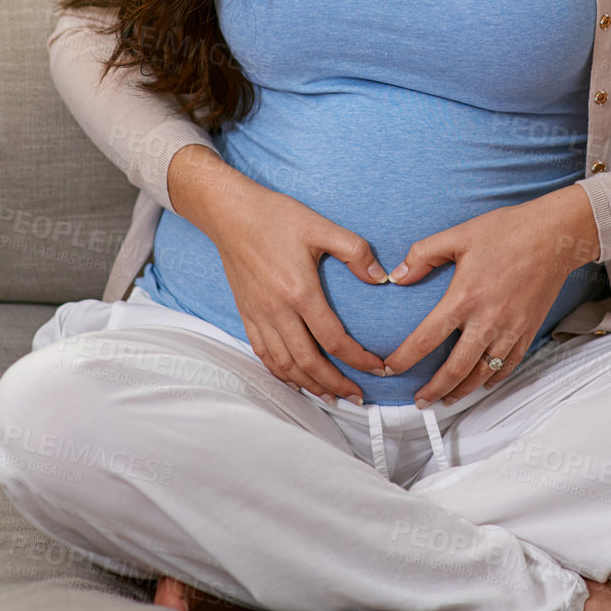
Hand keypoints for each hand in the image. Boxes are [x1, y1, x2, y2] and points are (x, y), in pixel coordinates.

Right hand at [167, 146, 389, 404]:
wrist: (230, 213)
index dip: (359, 359)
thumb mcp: (321, 226)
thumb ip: (355, 251)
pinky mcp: (247, 313)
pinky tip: (293, 379)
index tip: (377, 368)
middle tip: (357, 397)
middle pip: (308, 362)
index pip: (334, 339)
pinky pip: (263, 353)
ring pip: (284, 364)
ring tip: (330, 396)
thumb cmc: (275, 216)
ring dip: (309, 385)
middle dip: (336, 384)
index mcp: (300, 292)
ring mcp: (259, 315)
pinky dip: (280, 373)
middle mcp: (277, 310)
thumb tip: (381, 278)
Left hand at [379, 187, 598, 405]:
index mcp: (464, 298)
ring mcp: (509, 330)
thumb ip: (424, 255)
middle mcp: (486, 321)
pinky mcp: (528, 331)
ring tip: (446, 399)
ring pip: (482, 374)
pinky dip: (493, 380)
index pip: (425, 339)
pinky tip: (483, 383)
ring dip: (461, 391)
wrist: (554, 236)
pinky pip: (508, 366)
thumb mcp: (458, 235)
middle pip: (454, 369)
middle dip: (433, 390)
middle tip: (419, 401)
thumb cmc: (508, 232)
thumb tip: (398, 275)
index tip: (391, 369)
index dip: (404, 359)